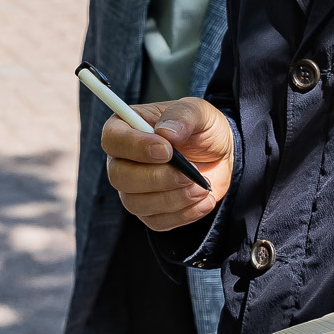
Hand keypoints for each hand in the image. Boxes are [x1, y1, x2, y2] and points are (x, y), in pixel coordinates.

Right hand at [101, 96, 230, 232]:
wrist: (221, 155)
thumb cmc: (203, 129)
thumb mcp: (199, 112)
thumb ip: (182, 116)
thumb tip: (166, 133)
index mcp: (127, 128)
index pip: (112, 139)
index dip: (135, 147)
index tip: (167, 150)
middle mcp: (123, 160)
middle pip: (119, 177)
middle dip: (157, 178)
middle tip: (188, 173)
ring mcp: (134, 189)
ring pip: (136, 203)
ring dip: (174, 198)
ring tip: (201, 186)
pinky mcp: (150, 211)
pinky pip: (157, 221)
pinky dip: (184, 213)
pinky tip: (203, 199)